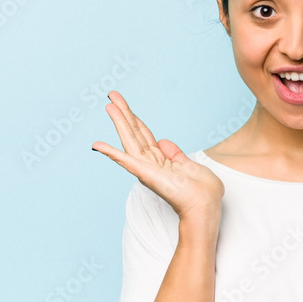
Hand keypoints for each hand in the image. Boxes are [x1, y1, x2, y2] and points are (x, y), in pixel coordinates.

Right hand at [91, 91, 223, 221]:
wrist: (205, 206)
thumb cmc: (203, 192)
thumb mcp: (190, 166)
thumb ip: (175, 154)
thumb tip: (163, 141)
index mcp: (162, 160)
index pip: (144, 135)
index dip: (134, 118)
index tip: (123, 104)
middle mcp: (151, 163)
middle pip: (134, 133)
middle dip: (123, 113)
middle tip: (112, 95)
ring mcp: (147, 169)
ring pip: (130, 140)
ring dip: (119, 122)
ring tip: (109, 104)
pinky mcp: (146, 174)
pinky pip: (126, 161)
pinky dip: (111, 153)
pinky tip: (97, 145)